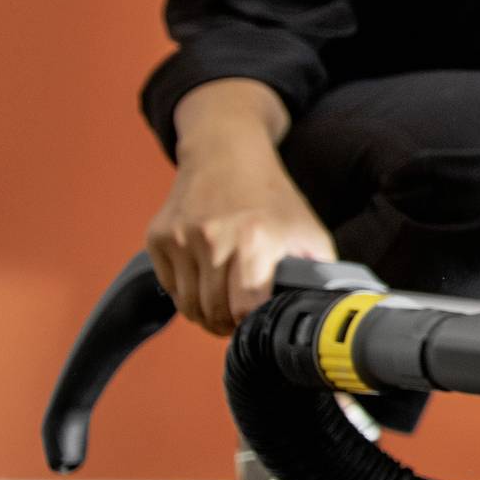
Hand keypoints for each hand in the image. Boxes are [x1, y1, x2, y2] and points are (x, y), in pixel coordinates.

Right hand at [146, 141, 336, 336]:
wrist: (226, 154)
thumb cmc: (272, 198)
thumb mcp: (308, 231)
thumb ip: (318, 273)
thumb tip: (322, 310)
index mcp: (256, 240)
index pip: (244, 310)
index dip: (250, 325)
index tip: (256, 325)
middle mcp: (214, 239)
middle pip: (213, 312)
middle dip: (227, 325)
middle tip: (238, 321)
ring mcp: (181, 238)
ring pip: (187, 305)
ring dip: (205, 314)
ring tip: (223, 306)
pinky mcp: (157, 238)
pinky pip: (169, 287)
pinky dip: (185, 294)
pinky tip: (204, 282)